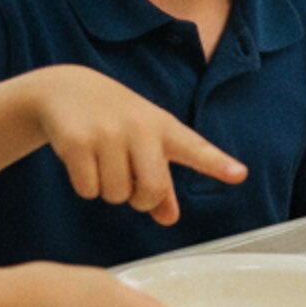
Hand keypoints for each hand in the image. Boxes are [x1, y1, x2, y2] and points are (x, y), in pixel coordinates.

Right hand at [34, 66, 246, 227]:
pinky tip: (82, 160)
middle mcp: (139, 127)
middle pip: (151, 190)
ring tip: (103, 161)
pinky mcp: (76, 141)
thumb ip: (161, 182)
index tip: (239, 174)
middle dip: (140, 200)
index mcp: (163, 127)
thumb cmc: (116, 120)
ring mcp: (107, 133)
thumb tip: (169, 218)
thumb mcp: (145, 142)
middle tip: (131, 185)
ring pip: (115, 195)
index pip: (195, 148)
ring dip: (108, 190)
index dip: (217, 163)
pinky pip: (88, 190)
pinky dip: (85, 185)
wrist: (66, 89)